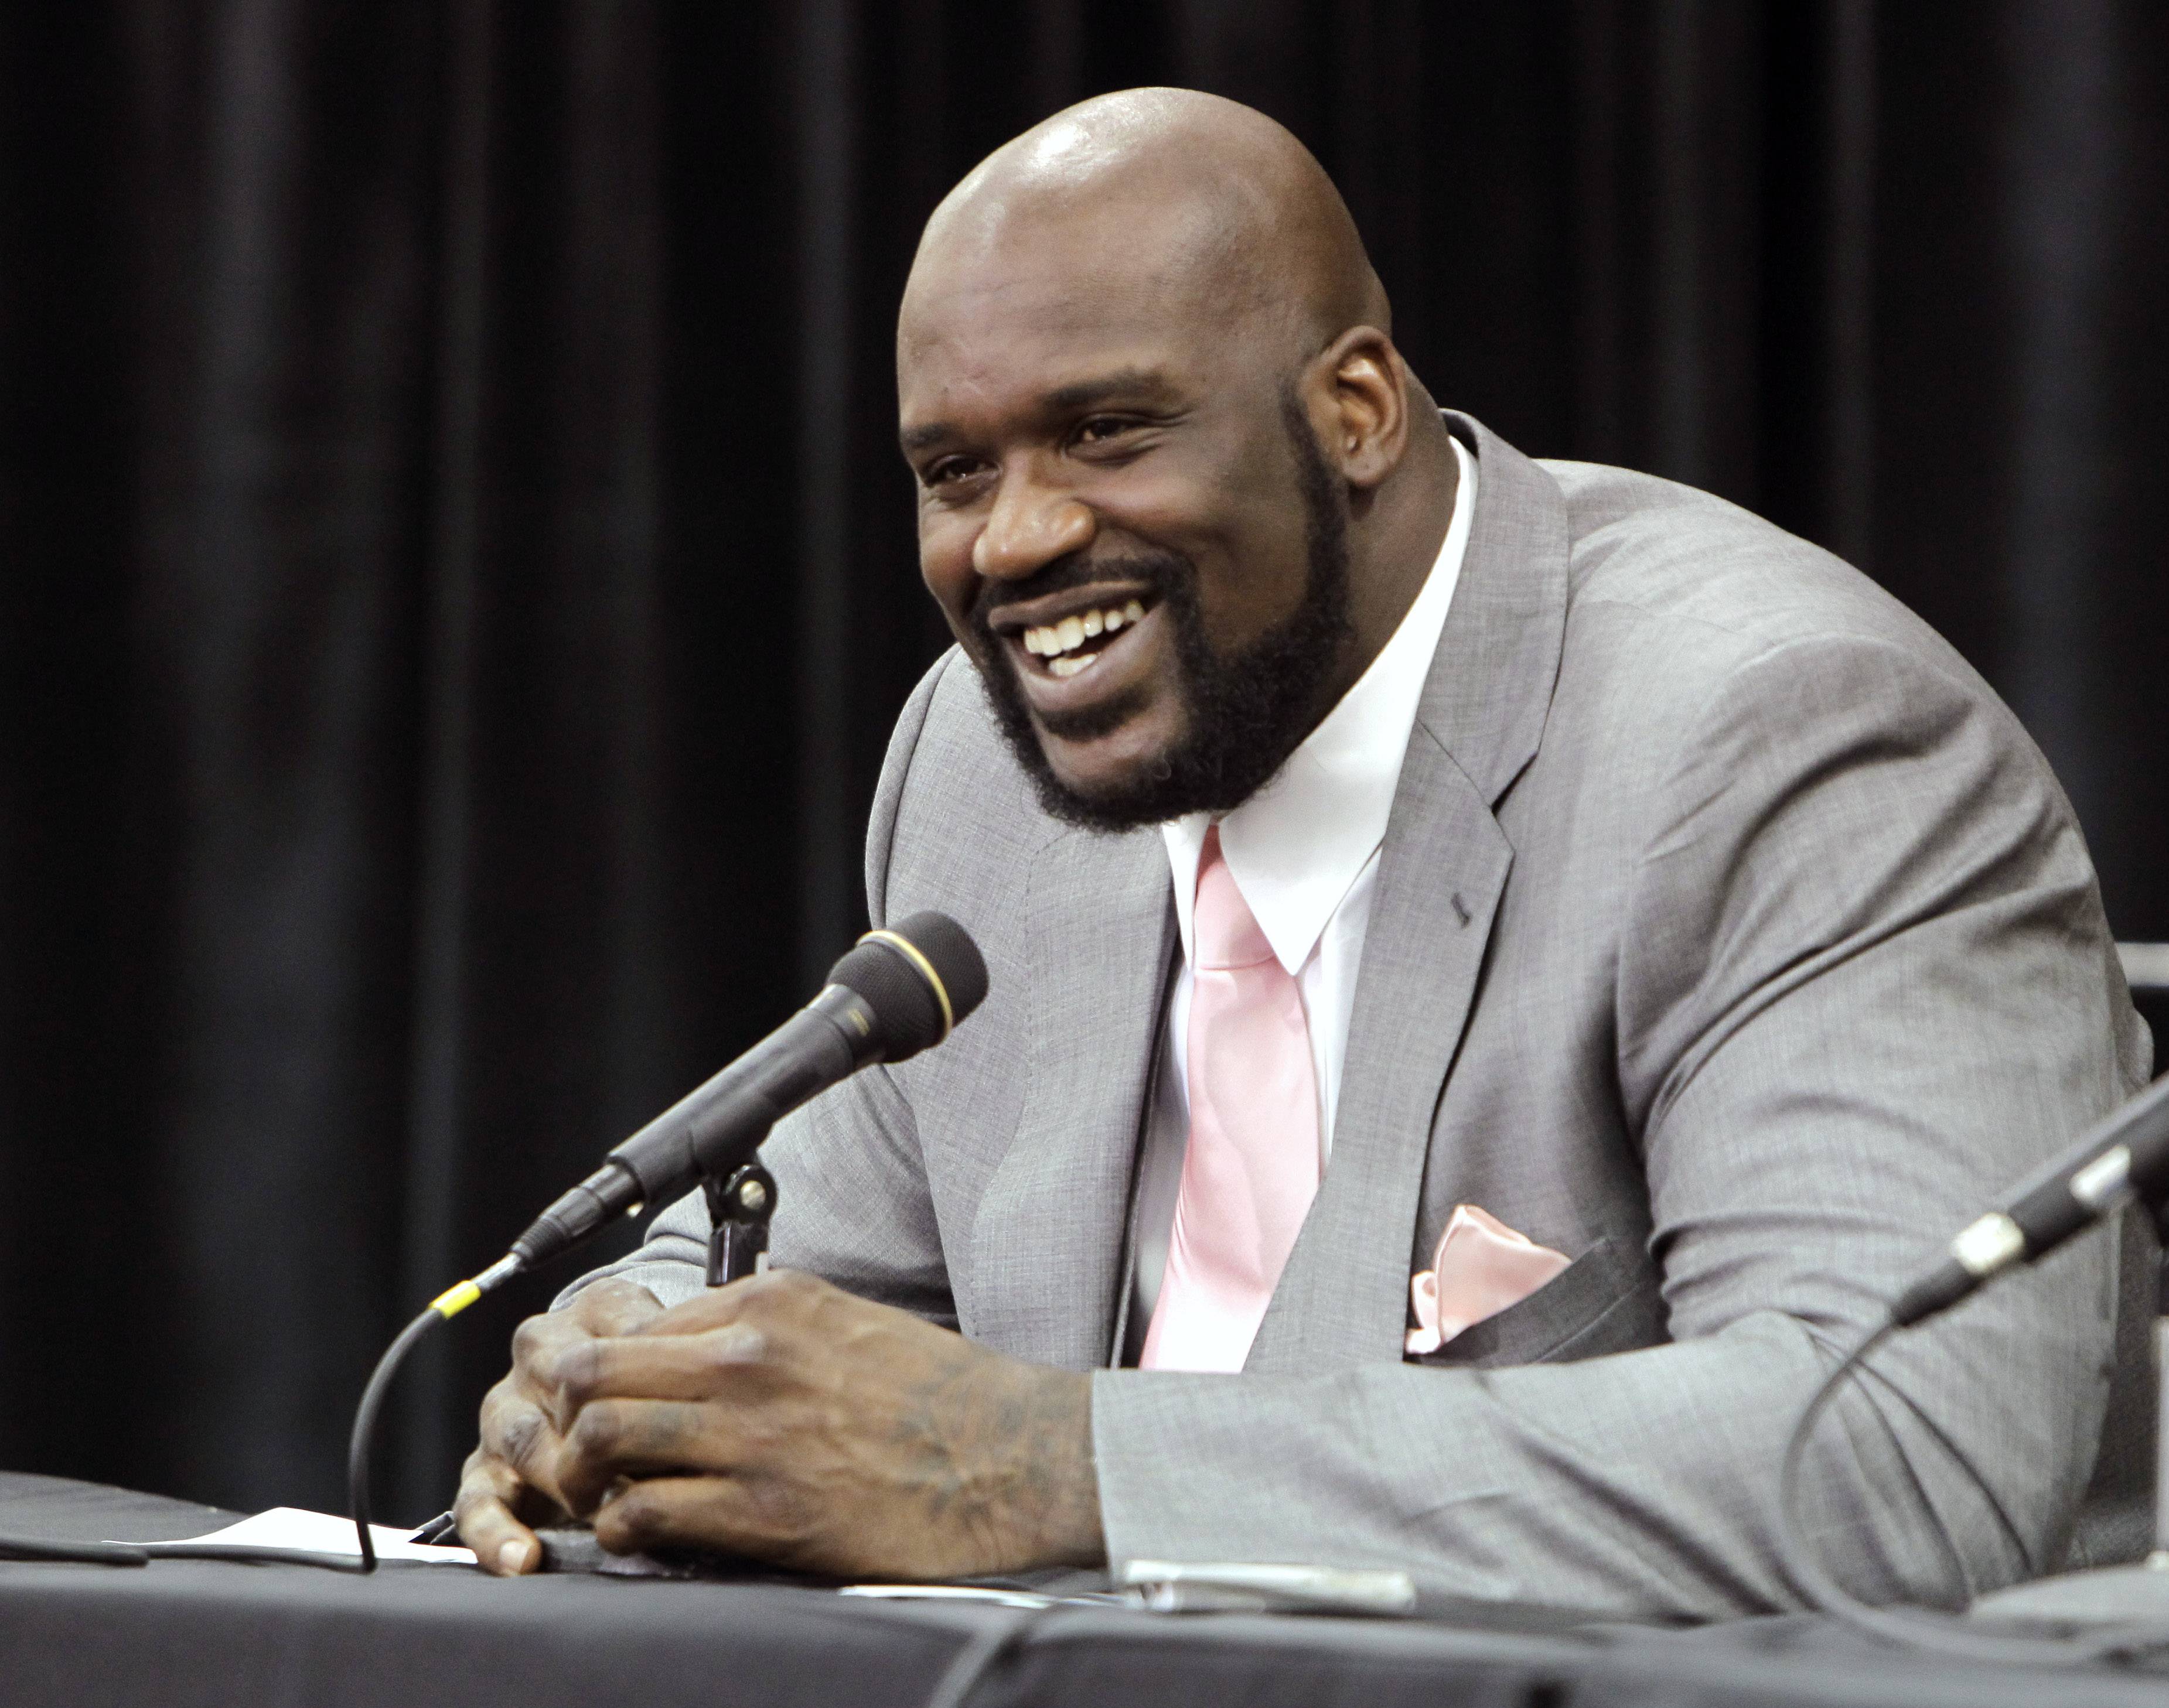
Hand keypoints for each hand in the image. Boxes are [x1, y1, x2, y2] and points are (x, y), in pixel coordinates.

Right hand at [455, 1277, 663, 1573]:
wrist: (614, 1399)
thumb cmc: (664, 1381)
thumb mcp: (681, 1354)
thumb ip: (687, 1364)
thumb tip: (716, 1403)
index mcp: (593, 1315)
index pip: (615, 1338)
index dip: (640, 1382)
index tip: (674, 1411)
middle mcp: (541, 1355)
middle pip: (561, 1386)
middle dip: (601, 1431)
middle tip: (640, 1468)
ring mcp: (508, 1411)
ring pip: (522, 1438)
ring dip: (560, 1478)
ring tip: (590, 1509)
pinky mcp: (485, 1469)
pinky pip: (476, 1500)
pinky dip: (494, 1532)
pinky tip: (521, 1557)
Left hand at [545, 1268, 1103, 1578]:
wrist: (1012, 1455)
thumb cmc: (938, 1393)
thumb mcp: (845, 1319)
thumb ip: (762, 1325)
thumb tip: (690, 1343)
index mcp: (769, 1305)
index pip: (632, 1325)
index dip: (601, 1368)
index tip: (600, 1399)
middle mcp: (749, 1359)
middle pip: (593, 1373)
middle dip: (568, 1414)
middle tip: (578, 1447)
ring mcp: (753, 1435)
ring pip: (602, 1440)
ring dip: (588, 1473)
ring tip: (608, 1493)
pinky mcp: (765, 1512)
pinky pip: (646, 1515)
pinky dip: (626, 1527)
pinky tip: (647, 1530)